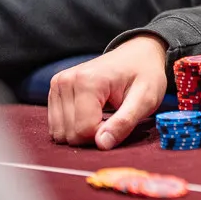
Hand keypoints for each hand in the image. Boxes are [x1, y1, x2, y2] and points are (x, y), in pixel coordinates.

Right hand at [47, 34, 167, 149]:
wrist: (138, 54)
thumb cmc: (145, 75)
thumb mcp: (145, 99)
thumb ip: (124, 122)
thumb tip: (102, 144)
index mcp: (87, 81)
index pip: (84, 130)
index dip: (105, 134)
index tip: (121, 120)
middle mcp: (65, 81)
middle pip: (70, 134)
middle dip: (93, 134)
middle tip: (114, 117)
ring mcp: (57, 85)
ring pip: (60, 133)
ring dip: (83, 132)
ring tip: (103, 115)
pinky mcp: (55, 90)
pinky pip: (57, 126)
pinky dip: (74, 126)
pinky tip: (91, 113)